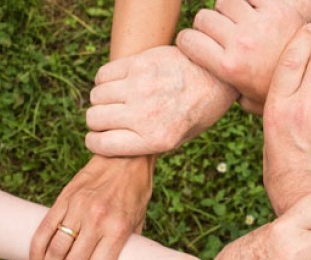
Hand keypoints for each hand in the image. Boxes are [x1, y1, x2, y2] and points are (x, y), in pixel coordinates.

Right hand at [29, 155, 153, 259]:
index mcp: (118, 229)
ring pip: (54, 250)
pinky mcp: (64, 199)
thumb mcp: (139, 220)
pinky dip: (36, 251)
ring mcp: (78, 209)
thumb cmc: (136, 191)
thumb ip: (126, 245)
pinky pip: (44, 229)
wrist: (125, 157)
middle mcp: (97, 221)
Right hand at [85, 46, 237, 156]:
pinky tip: (120, 83)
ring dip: (102, 100)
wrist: (217, 77)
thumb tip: (112, 145)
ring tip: (118, 99)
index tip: (98, 137)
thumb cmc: (198, 111)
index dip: (95, 142)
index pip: (101, 144)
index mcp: (156, 139)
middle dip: (98, 121)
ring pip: (96, 96)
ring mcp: (141, 87)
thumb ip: (147, 144)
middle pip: (94, 118)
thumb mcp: (179, 139)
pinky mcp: (139, 63)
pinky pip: (103, 74)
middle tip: (110, 118)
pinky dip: (105, 80)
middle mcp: (145, 115)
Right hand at [177, 0, 303, 113]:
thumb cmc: (278, 90)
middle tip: (219, 34)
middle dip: (207, 25)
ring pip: (224, 1)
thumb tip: (208, 93)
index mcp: (229, 67)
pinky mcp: (276, 9)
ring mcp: (258, 24)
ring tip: (237, 21)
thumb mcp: (248, 101)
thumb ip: (226, 93)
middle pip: (204, 18)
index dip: (188, 40)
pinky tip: (252, 12)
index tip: (194, 44)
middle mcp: (240, 43)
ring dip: (227, 9)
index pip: (188, 40)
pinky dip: (247, 0)